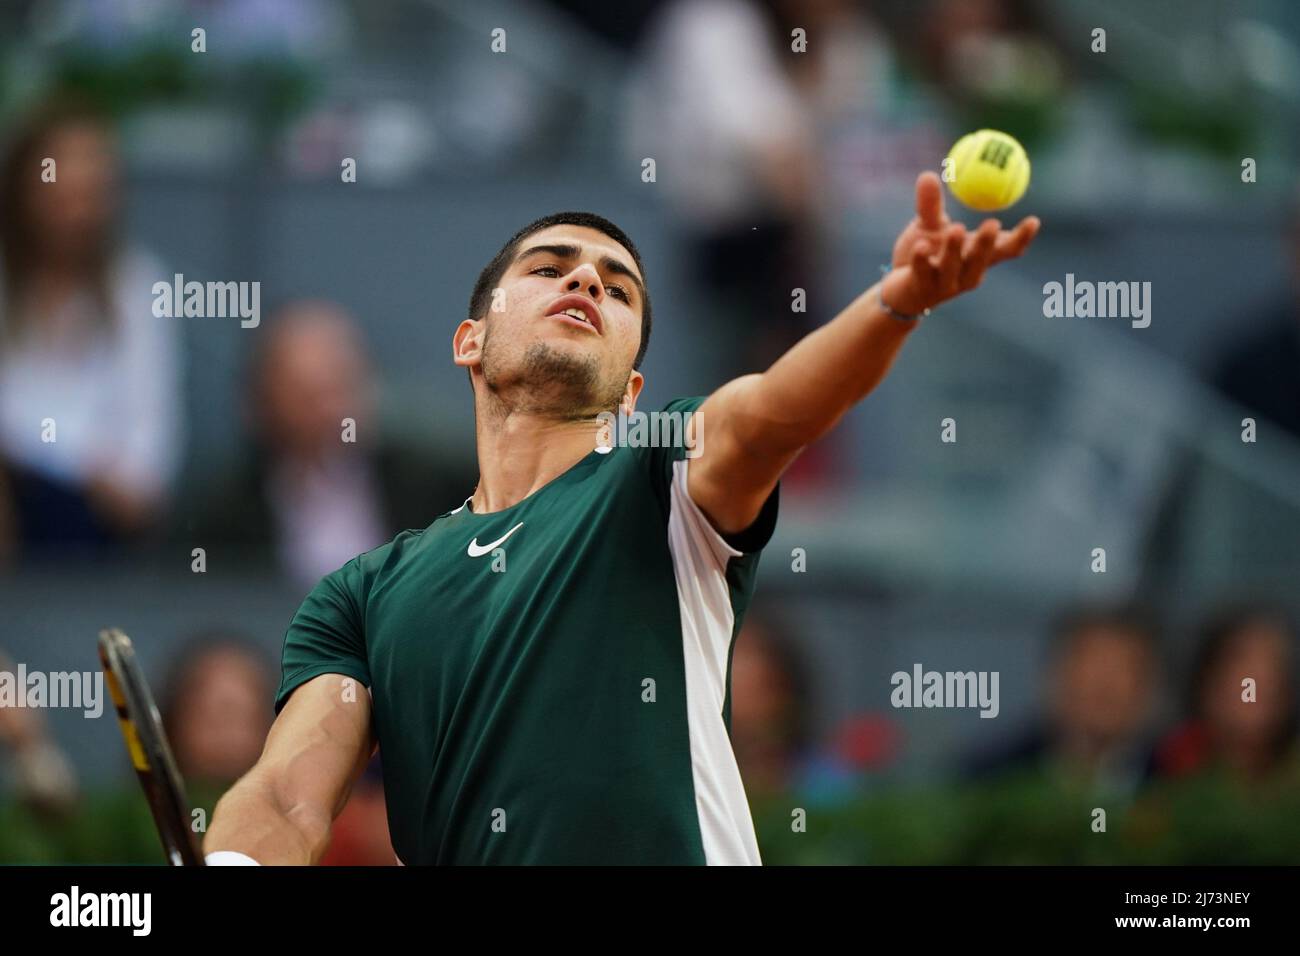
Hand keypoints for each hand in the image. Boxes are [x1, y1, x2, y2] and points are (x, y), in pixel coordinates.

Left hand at [880, 171, 1039, 317]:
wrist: (898, 292)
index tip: (1033, 221)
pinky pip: (923, 272)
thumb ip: (931, 205)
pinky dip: (922, 259)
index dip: (1021, 238)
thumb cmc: (924, 256)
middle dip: (988, 242)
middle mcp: (967, 274)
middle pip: (983, 259)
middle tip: (993, 223)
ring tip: (957, 228)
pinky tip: (919, 246)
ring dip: (955, 249)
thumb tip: (928, 174)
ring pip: (954, 268)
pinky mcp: (921, 289)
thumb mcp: (928, 227)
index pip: (1005, 250)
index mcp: (978, 257)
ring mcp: (945, 285)